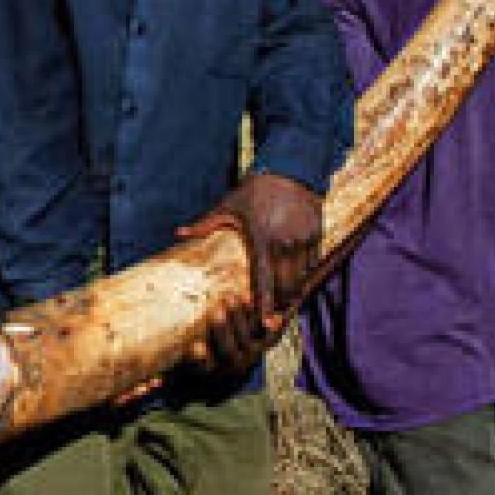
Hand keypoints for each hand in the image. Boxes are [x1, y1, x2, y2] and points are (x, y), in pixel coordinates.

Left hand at [177, 171, 323, 372]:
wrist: (290, 170)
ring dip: (293, 291)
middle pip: (286, 287)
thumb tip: (179, 234)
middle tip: (273, 317)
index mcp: (261, 240)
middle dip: (280, 304)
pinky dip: (304, 274)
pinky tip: (296, 279)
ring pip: (301, 279)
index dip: (265, 306)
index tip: (264, 324)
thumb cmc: (254, 190)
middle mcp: (284, 244)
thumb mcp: (228, 206)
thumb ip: (205, 224)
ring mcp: (303, 241)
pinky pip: (312, 265)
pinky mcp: (316, 236)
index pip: (263, 281)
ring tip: (285, 302)